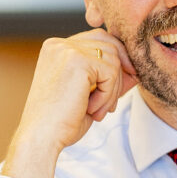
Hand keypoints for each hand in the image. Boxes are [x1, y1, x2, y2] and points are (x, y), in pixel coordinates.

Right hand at [0, 31, 139, 177]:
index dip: (116, 62)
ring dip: (113, 90)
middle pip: (109, 44)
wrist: (41, 137)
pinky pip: (110, 73)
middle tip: (111, 104)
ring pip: (113, 59)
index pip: (99, 40)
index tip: (116, 90)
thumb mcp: (89, 94)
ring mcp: (66, 50)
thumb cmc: (62, 120)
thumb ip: (109, 78)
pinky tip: (92, 109)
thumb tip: (135, 70)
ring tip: (98, 111)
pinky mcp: (76, 60)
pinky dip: (108, 95)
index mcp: (57, 49)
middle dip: (119, 74)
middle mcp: (59, 44)